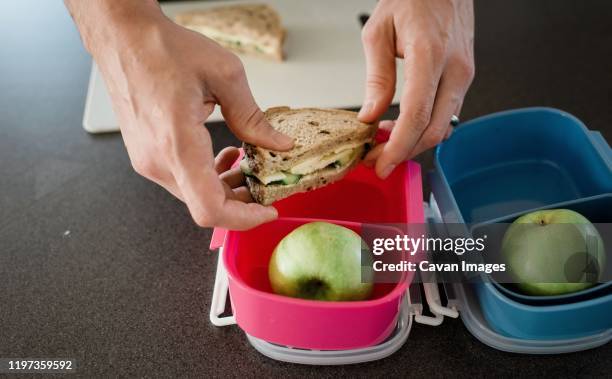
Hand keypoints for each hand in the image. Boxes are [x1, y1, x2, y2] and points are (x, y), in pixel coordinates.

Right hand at [65, 1, 292, 229]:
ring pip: (195, 194)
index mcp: (177, 143)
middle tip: (265, 183)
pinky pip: (182, 179)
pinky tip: (223, 155)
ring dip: (225, 188)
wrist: (123, 39)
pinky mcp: (146, 156)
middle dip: (241, 201)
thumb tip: (278, 144)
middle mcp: (157, 161)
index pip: (210, 208)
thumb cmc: (162, 50)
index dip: (244, 219)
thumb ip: (253, 117)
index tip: (267, 210)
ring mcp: (148, 161)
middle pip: (207, 205)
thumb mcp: (224, 75)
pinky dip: (208, 176)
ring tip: (247, 165)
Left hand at [358, 0, 474, 177]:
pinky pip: (448, 114)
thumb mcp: (378, 31)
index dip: (399, 146)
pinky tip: (402, 127)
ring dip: (414, 142)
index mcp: (429, 54)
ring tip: (384, 143)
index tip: (382, 164)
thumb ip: (377, 77)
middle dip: (404, 153)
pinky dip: (425, 129)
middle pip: (434, 130)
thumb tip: (370, 115)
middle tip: (377, 160)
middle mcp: (455, 68)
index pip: (417, 115)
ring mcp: (464, 74)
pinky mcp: (465, 77)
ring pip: (444, 127)